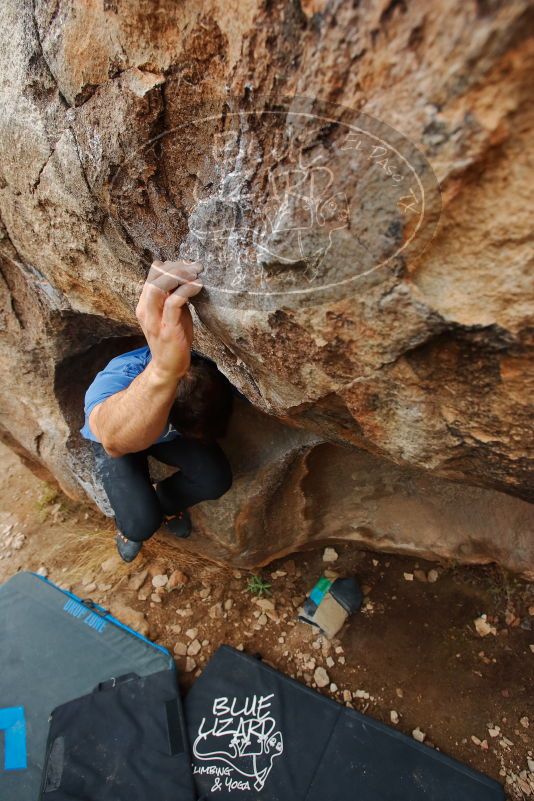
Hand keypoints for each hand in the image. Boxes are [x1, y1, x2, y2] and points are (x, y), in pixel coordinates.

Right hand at [135, 259, 202, 379]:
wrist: (169, 366)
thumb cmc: (174, 338)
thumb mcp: (172, 313)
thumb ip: (174, 296)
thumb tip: (185, 275)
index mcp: (145, 304)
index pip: (153, 274)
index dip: (171, 265)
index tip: (189, 265)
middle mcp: (145, 310)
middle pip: (154, 277)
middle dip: (177, 267)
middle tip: (196, 267)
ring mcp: (154, 320)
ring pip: (159, 287)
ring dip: (179, 276)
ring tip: (196, 274)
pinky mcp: (167, 329)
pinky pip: (173, 303)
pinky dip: (186, 290)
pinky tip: (198, 286)